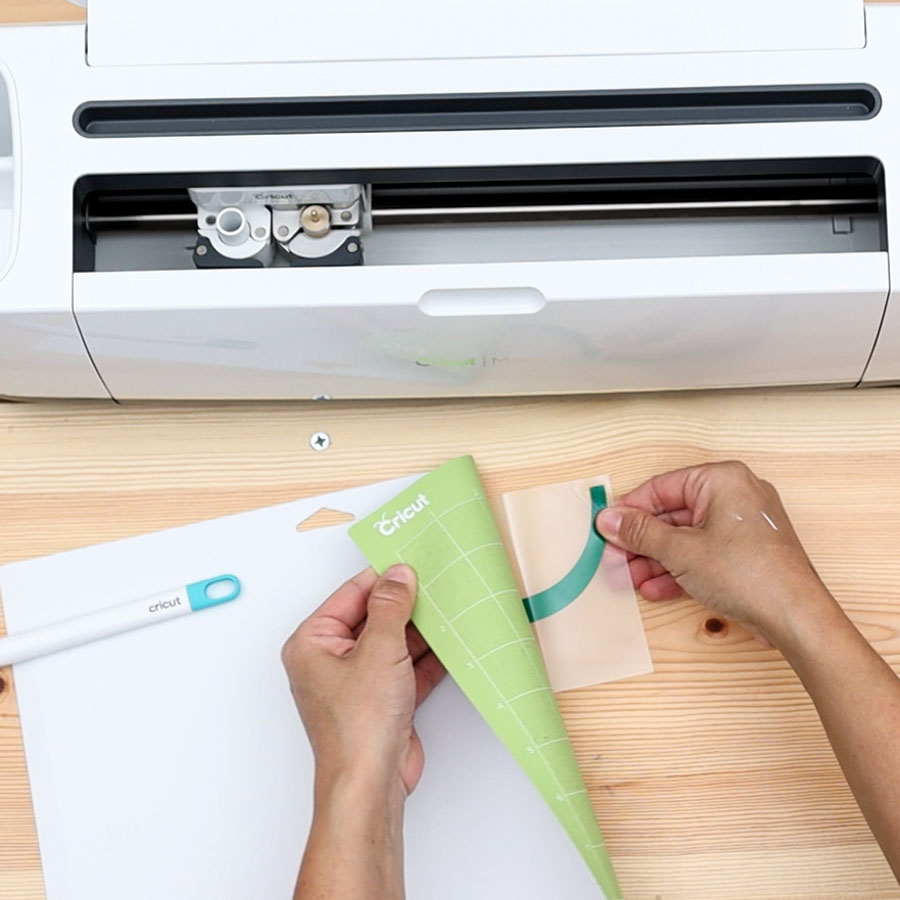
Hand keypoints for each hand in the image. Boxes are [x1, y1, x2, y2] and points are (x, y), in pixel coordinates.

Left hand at [282, 565, 444, 796]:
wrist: (371, 783)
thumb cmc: (358, 727)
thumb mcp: (379, 650)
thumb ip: (391, 607)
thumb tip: (398, 575)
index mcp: (312, 643)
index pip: (350, 595)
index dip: (382, 579)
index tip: (410, 564)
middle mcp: (330, 660)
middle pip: (372, 618)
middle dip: (404, 605)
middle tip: (434, 583)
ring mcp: (357, 681)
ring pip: (391, 642)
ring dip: (418, 630)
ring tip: (447, 607)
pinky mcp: (381, 700)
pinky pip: (405, 666)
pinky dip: (426, 656)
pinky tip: (449, 641)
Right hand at [594, 461, 830, 646]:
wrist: (795, 616)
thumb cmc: (749, 573)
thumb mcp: (680, 551)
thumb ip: (640, 533)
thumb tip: (609, 519)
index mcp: (722, 480)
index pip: (661, 487)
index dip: (630, 509)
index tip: (607, 526)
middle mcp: (735, 495)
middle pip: (673, 514)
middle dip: (643, 541)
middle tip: (616, 557)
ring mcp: (743, 525)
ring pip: (686, 537)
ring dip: (657, 559)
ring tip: (632, 578)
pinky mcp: (746, 552)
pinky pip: (703, 553)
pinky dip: (680, 569)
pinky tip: (657, 588)